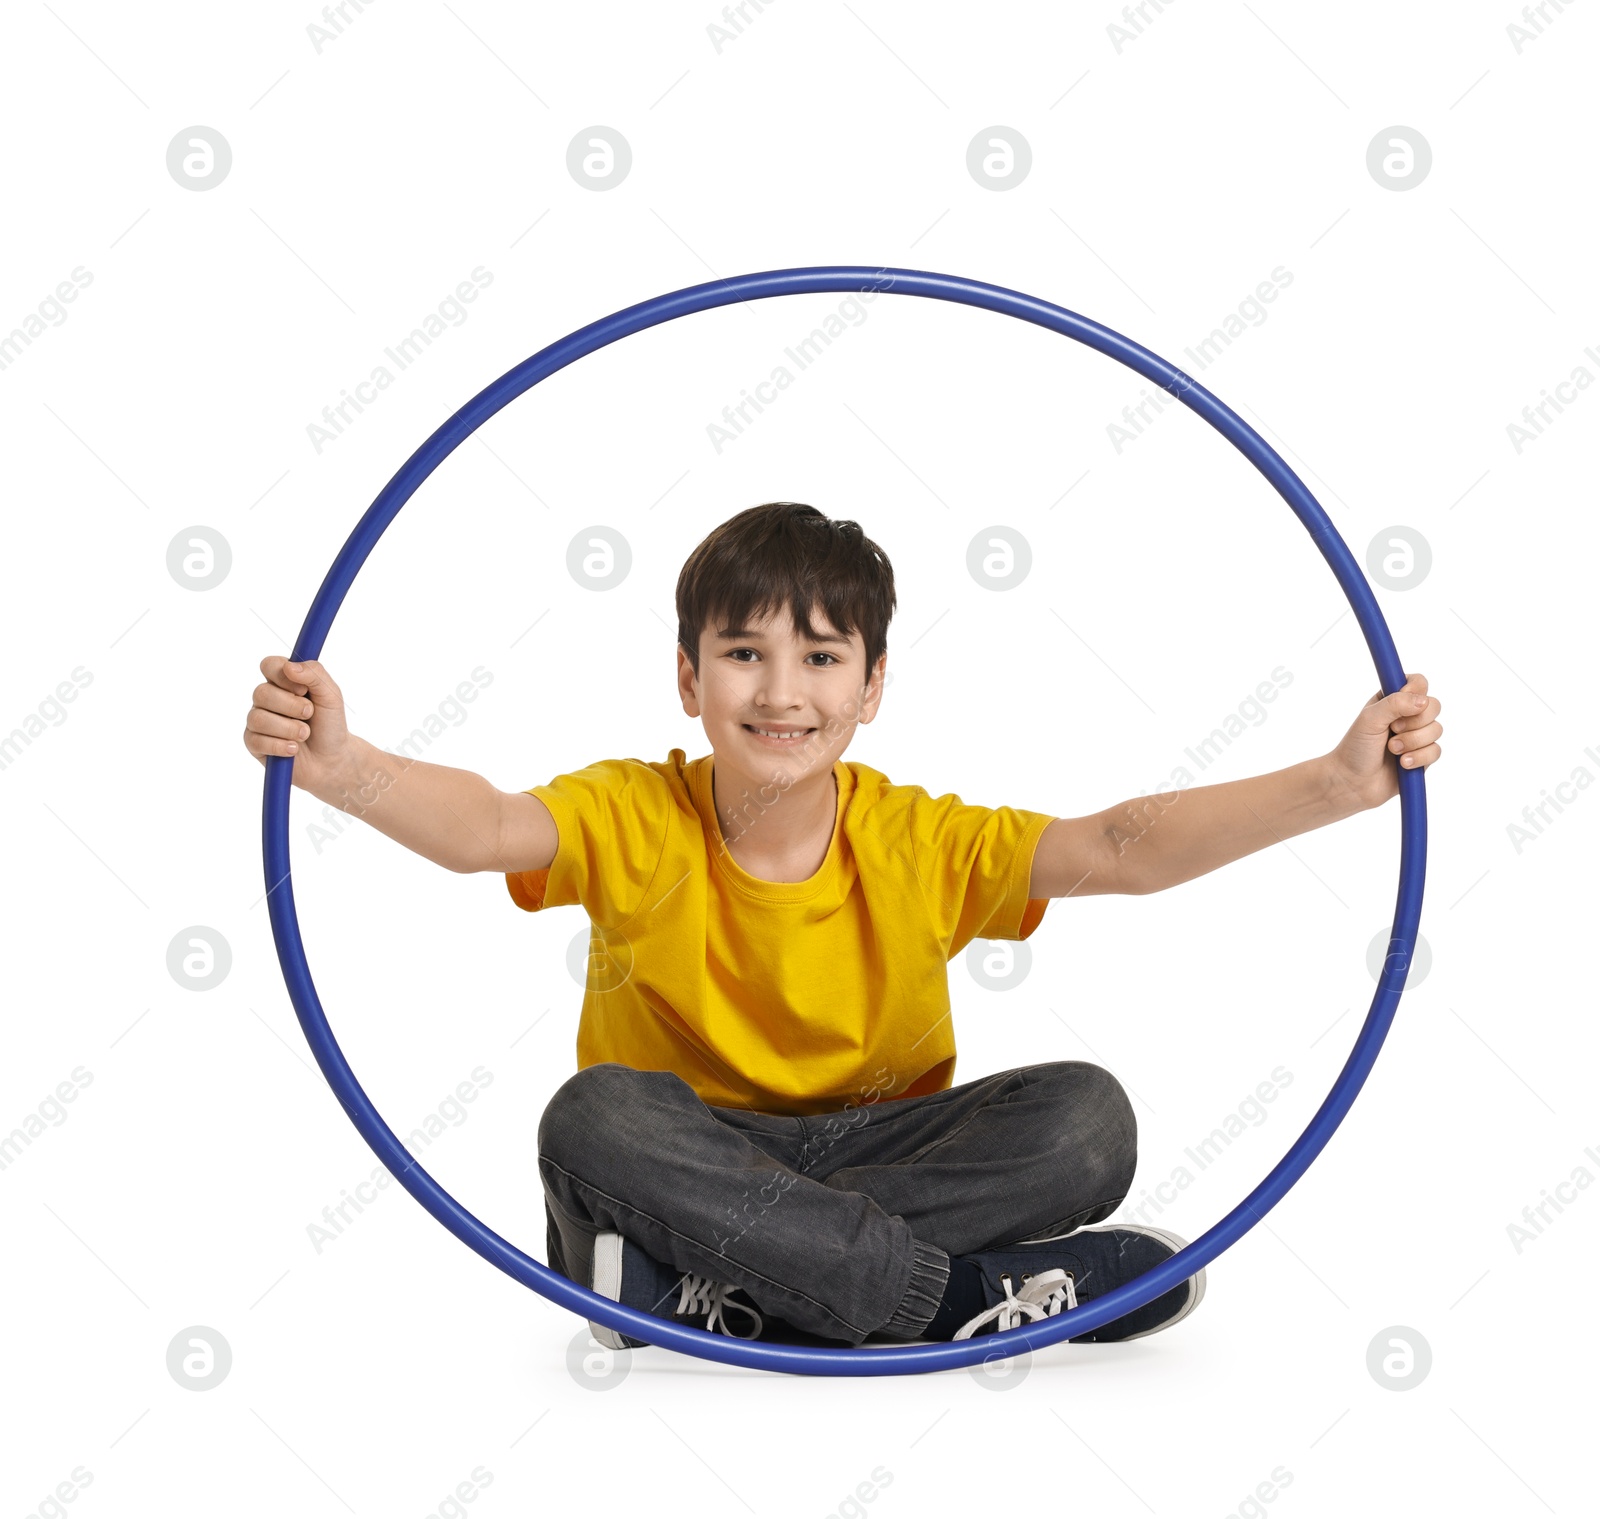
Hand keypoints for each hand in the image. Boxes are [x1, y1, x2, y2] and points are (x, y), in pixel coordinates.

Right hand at [244, 655, 351, 791]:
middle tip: (309, 714)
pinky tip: (293, 749)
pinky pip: (256, 741)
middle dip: (291, 706)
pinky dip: (279, 746)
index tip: (303, 689)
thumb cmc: (330, 724)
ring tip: (304, 734)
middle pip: (261, 693)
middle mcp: (267, 699)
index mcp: (283, 682)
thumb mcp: (331, 695)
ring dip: (288, 728)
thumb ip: (315, 674)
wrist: (332, 759)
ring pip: (258, 718)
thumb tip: (289, 666)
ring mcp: (258, 721)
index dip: (283, 675)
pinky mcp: (254, 744)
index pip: (269, 665)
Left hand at [1327, 673, 1443, 808]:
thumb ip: (1395, 704)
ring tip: (1392, 749)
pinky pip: (1436, 751)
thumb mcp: (1370, 719)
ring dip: (1413, 741)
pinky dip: (1418, 758)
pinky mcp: (1423, 756)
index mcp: (1393, 700)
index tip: (1402, 702)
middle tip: (1393, 729)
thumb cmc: (1356, 748)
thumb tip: (1422, 701)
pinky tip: (1402, 764)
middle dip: (1415, 721)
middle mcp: (1407, 716)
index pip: (1419, 683)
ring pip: (1437, 730)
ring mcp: (1417, 736)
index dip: (1416, 690)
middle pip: (1434, 706)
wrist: (1352, 782)